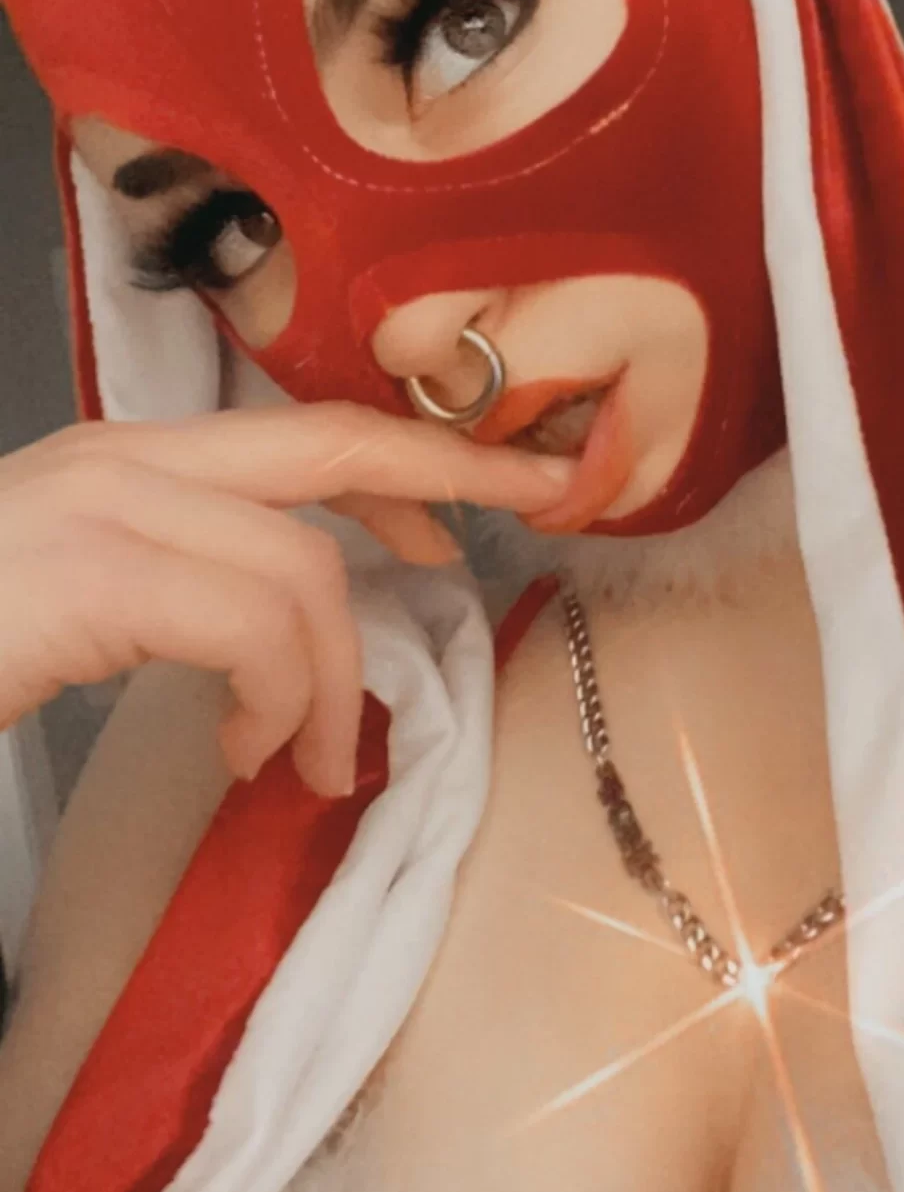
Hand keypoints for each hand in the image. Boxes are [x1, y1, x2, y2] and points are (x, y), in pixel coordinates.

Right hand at [0, 404, 572, 797]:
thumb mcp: (80, 607)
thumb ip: (179, 595)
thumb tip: (287, 646)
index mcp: (122, 461)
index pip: (296, 432)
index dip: (404, 461)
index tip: (484, 507)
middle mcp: (117, 460)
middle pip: (325, 445)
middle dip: (445, 479)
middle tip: (535, 510)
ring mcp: (100, 507)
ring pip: (299, 569)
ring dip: (334, 681)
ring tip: (316, 759)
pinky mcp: (89, 574)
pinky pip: (252, 628)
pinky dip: (277, 702)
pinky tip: (243, 755)